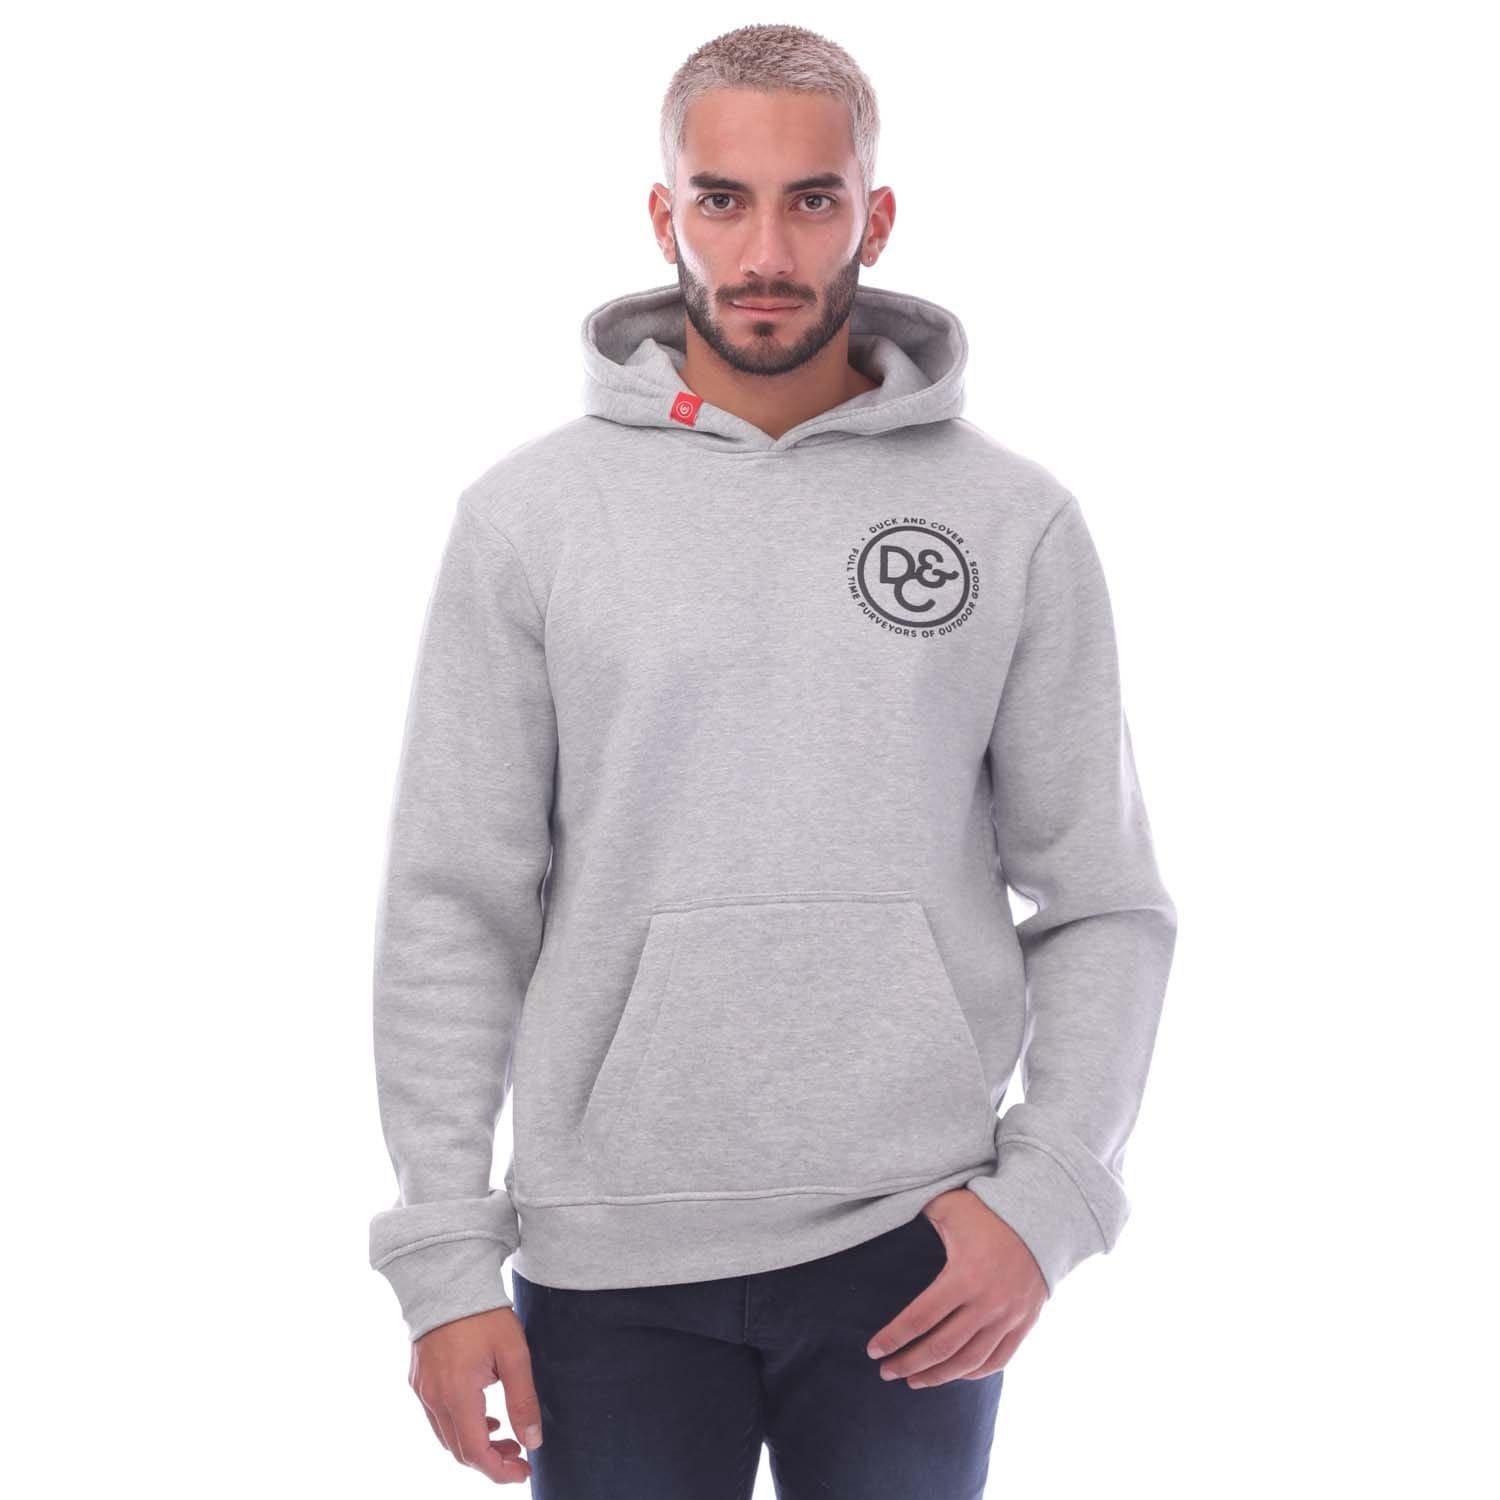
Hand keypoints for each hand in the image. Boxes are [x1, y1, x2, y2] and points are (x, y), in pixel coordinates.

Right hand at [408, 1305, 542, 1483]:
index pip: (475, 1453)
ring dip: (475, 1443)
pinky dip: (460, 1425)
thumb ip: (523, 1399)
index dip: (500, 1470)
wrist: (447, 1278)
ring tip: (504, 1433)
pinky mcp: (418, 1379)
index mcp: (457, 1395)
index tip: (524, 1470)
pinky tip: (482, 1412)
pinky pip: (437, 1417)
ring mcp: (422, 1389)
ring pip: (446, 1436)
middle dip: (491, 1459)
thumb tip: (533, 1440)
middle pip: (460, 1450)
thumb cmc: (484, 1313)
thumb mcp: (513, 1353)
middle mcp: (434, 1398)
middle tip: (519, 1452)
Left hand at [864, 1188, 1047, 1387]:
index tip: (873, 1350)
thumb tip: (889, 1215)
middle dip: (909, 1364)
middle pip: (941, 1347)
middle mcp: (987, 1303)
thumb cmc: (988, 1210)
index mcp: (964, 1275)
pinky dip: (974, 1372)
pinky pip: (998, 1359)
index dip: (894, 1337)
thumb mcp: (950, 1207)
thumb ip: (920, 1216)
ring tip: (914, 1380)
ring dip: (938, 1376)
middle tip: (887, 1372)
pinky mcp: (1024, 1323)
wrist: (1043, 1217)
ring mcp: (1008, 1317)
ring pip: (969, 1361)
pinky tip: (954, 1374)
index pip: (920, 1318)